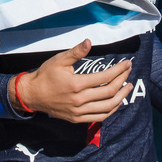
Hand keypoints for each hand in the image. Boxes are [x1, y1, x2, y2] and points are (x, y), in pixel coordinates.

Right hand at [15, 39, 132, 122]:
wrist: (32, 95)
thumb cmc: (46, 75)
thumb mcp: (59, 60)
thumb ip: (76, 52)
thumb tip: (89, 41)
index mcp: (76, 84)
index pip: (105, 77)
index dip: (119, 70)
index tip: (127, 64)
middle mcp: (79, 100)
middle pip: (109, 92)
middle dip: (122, 80)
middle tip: (129, 71)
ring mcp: (79, 112)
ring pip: (107, 107)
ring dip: (121, 97)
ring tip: (128, 87)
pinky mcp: (77, 119)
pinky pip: (99, 117)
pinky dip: (111, 110)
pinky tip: (117, 102)